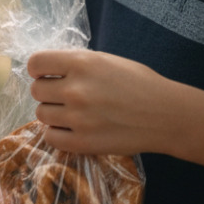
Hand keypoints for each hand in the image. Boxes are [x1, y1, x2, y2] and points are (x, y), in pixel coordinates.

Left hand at [28, 49, 177, 155]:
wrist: (168, 116)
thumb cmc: (139, 83)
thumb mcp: (106, 60)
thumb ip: (76, 64)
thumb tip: (47, 70)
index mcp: (81, 63)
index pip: (35, 63)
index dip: (37, 69)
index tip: (44, 75)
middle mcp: (75, 89)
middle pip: (36, 90)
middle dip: (47, 92)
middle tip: (64, 96)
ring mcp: (78, 118)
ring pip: (41, 114)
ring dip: (52, 113)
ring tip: (71, 113)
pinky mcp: (83, 143)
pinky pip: (50, 137)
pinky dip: (57, 134)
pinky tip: (71, 130)